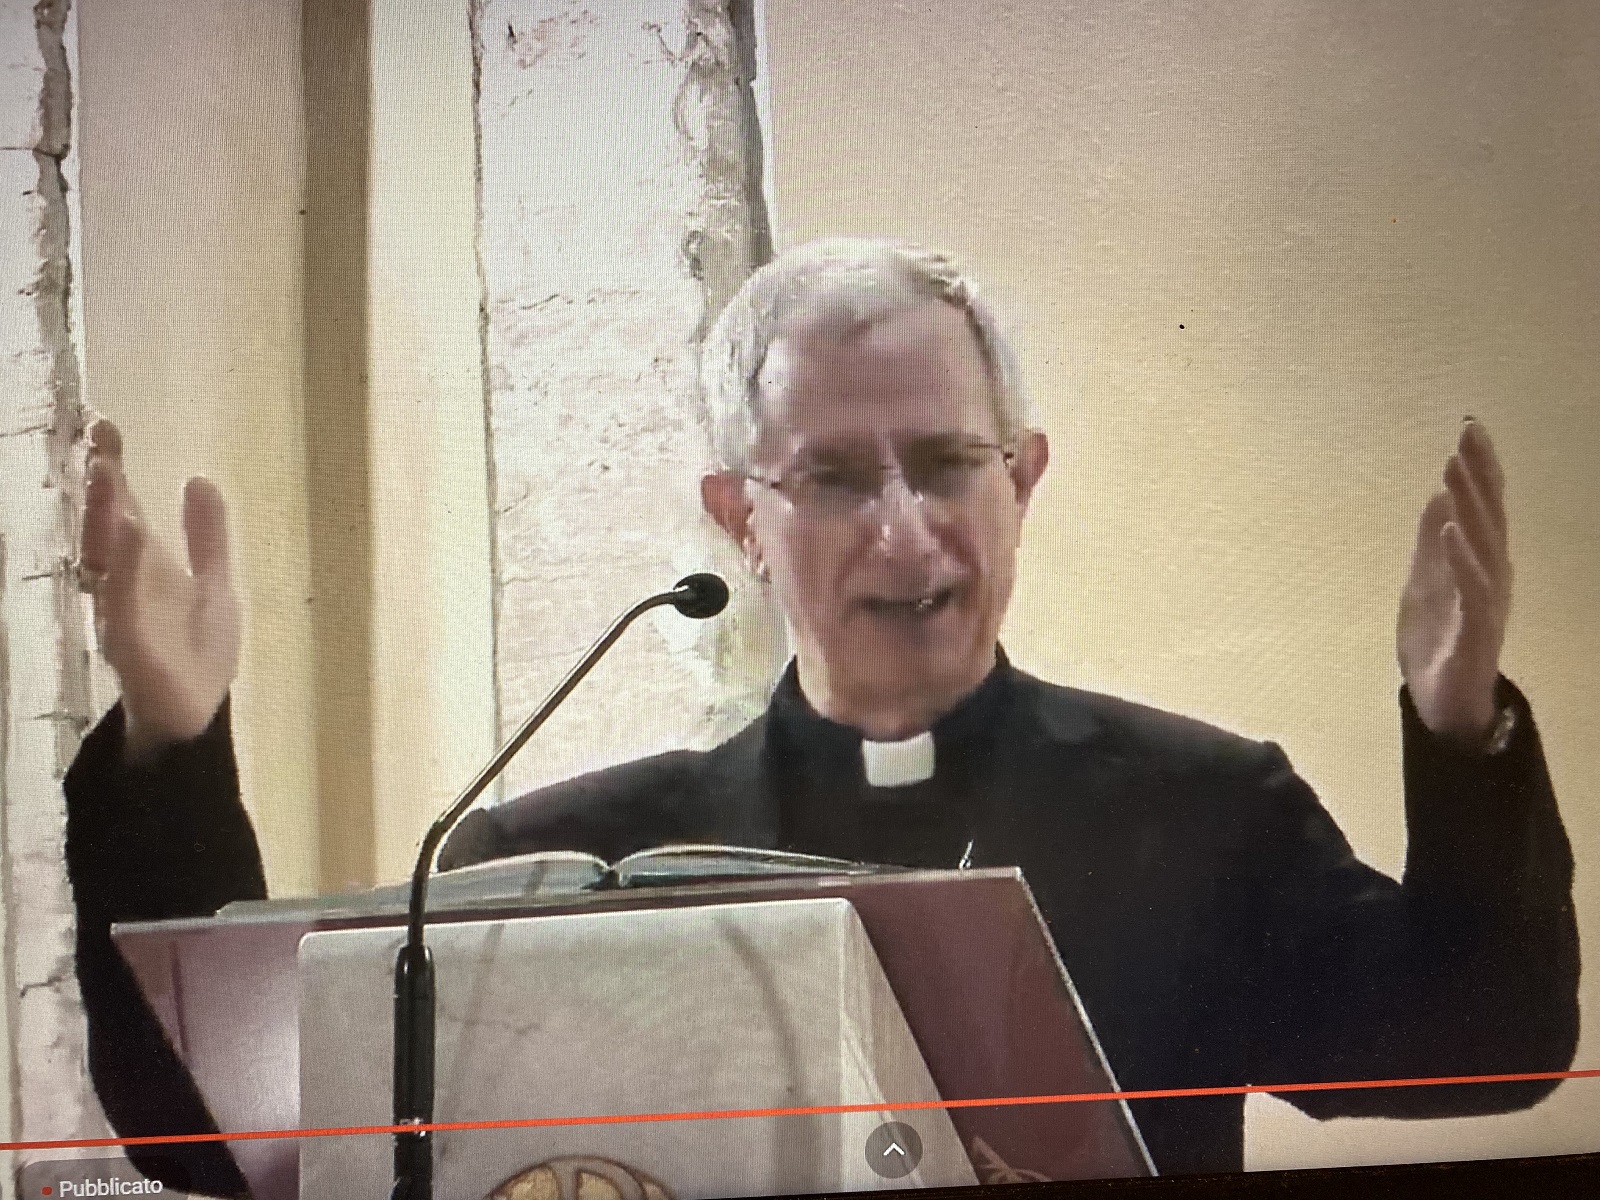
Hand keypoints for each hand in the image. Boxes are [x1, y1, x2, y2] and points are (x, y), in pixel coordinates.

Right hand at [79, 419, 240, 758]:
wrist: (194, 719)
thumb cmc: (198, 654)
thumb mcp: (214, 585)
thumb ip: (207, 537)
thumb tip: (200, 479)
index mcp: (145, 568)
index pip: (125, 510)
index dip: (115, 472)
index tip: (106, 429)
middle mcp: (125, 583)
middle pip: (108, 525)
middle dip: (102, 484)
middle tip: (98, 438)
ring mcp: (124, 610)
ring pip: (108, 555)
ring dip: (107, 515)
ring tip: (108, 471)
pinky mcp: (131, 641)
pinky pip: (124, 600)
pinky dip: (125, 567)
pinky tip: (129, 533)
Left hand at [1397, 421, 1510, 744]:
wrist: (1443, 704)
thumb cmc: (1439, 642)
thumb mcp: (1424, 583)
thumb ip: (1431, 543)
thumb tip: (1437, 496)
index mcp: (1480, 563)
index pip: (1482, 508)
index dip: (1479, 469)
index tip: (1470, 428)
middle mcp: (1492, 576)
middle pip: (1488, 517)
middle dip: (1479, 474)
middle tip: (1469, 432)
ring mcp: (1487, 602)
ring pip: (1483, 545)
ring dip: (1469, 505)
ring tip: (1452, 469)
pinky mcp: (1476, 630)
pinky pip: (1472, 589)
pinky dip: (1461, 558)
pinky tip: (1450, 530)